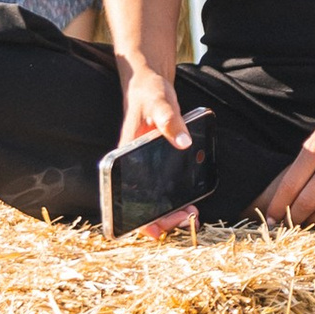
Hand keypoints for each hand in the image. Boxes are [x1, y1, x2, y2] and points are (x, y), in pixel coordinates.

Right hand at [108, 59, 201, 238]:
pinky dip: (172, 198)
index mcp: (123, 156)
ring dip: (168, 212)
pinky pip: (160, 188)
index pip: (125, 197)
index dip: (138, 219)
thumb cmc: (149, 92)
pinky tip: (189, 201)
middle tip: (187, 218)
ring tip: (190, 214)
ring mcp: (142, 167)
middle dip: (162, 219)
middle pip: (140, 205)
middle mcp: (130, 166)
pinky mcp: (153, 164)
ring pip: (151, 199)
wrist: (148, 83)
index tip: (156, 231)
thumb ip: (170, 120)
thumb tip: (183, 142)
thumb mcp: (160, 102)